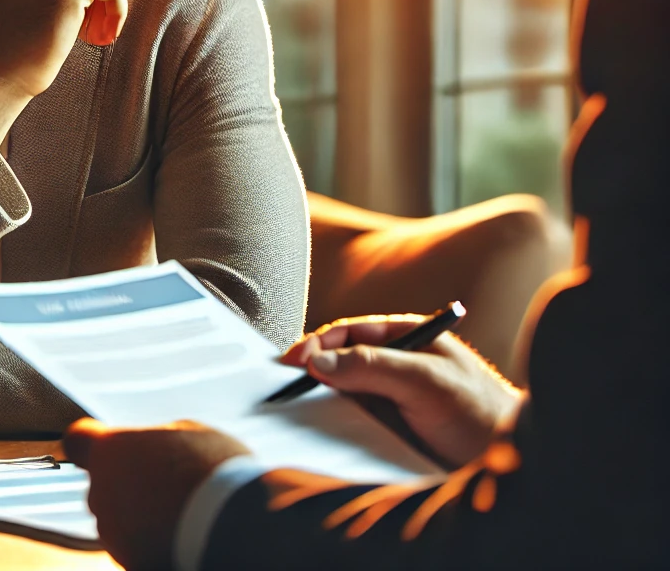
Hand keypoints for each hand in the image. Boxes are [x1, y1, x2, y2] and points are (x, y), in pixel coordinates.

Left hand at [64, 417, 249, 570]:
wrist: (231, 527)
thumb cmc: (212, 470)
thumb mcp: (187, 432)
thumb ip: (154, 439)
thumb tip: (152, 447)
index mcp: (111, 451)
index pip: (78, 439)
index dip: (90, 441)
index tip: (106, 444)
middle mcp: (101, 492)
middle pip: (105, 482)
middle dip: (128, 481)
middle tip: (167, 480)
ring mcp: (112, 533)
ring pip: (119, 517)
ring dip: (140, 513)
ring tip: (181, 509)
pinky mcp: (129, 563)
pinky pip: (135, 546)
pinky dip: (151, 542)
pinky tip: (181, 534)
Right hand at [281, 316, 524, 466]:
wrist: (511, 465)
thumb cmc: (482, 413)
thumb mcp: (425, 381)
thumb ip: (373, 365)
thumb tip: (320, 361)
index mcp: (407, 337)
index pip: (352, 333)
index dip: (320, 343)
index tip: (294, 361)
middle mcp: (397, 364)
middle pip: (343, 360)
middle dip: (314, 370)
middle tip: (285, 386)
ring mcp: (394, 397)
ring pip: (346, 392)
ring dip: (322, 399)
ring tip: (297, 409)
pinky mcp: (393, 429)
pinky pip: (355, 422)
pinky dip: (335, 424)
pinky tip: (323, 431)